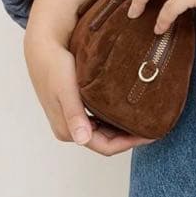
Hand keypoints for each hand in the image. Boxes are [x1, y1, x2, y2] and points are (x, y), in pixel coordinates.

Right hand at [23, 32, 156, 155]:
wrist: (42, 49)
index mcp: (69, 130)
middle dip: (130, 137)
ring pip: (104, 132)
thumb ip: (74, 115)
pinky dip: (115, 119)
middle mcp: (71, 129)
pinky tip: (128, 109)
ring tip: (145, 118)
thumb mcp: (66, 90)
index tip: (151, 134)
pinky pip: (100, 121)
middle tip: (153, 126)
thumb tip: (82, 139)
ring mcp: (73, 120)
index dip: (130, 144)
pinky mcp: (76, 109)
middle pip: (107, 142)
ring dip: (123, 129)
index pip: (106, 147)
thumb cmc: (55, 67)